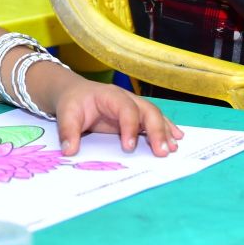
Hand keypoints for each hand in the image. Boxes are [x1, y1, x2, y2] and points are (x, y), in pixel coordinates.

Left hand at [47, 78, 182, 156]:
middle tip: (162, 151)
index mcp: (110, 96)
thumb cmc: (73, 102)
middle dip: (157, 130)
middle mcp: (127, 99)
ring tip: (173, 149)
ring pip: (155, 115)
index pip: (125, 109)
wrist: (76, 93)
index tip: (128, 147)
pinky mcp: (137, 116)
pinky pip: (155, 120)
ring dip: (166, 131)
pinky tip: (177, 139)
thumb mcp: (66, 114)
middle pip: (147, 111)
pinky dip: (167, 129)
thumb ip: (68, 131)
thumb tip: (69, 151)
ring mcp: (134, 106)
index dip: (129, 127)